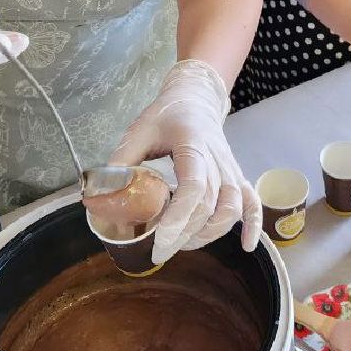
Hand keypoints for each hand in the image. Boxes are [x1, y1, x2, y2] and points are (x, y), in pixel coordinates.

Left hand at [109, 59, 261, 264]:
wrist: (194, 99)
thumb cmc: (165, 116)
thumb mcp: (138, 132)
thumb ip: (121, 162)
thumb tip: (97, 196)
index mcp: (192, 144)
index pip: (194, 185)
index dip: (179, 215)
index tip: (160, 238)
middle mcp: (217, 158)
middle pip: (210, 203)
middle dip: (186, 233)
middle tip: (160, 251)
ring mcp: (230, 168)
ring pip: (232, 207)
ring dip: (211, 232)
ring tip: (184, 244)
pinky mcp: (236, 175)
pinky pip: (252, 201)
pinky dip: (252, 224)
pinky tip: (246, 245)